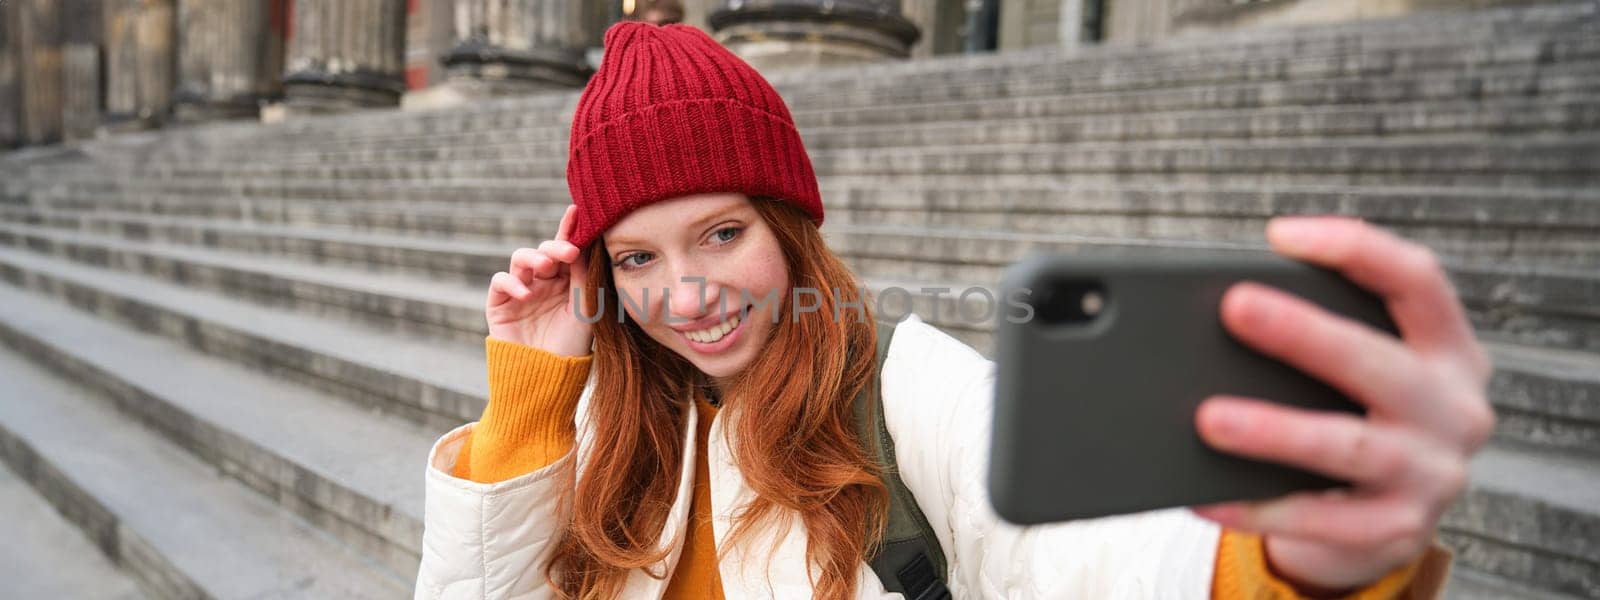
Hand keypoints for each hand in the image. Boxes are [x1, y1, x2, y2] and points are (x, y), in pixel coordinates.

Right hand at [486, 205, 593, 356]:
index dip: (569, 230)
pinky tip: (526, 294)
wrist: (546, 379)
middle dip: (554, 247)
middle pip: (545, 251)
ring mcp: (521, 290)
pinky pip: (500, 281)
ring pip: (521, 259)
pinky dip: (512, 283)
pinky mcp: (500, 303)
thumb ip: (583, 278)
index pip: (567, 251)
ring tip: (544, 267)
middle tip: (567, 252)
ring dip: (533, 258)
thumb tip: (582, 245)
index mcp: (567, 282)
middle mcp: (544, 282)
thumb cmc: (571, 347)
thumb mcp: (584, 311)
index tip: (577, 211)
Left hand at [1190, 216, 1494, 592]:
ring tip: (1207, 417)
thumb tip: (1221, 310)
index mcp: (1448, 349)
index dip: (1354, 249)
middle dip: (1303, 332)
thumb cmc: (1357, 418)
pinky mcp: (1398, 530)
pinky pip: (1319, 520)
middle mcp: (1453, 408)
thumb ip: (1321, 338)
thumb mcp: (1362, 373)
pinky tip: (1205, 496)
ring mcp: (1432, 473)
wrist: (1387, 524)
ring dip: (1273, 430)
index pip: (1417, 280)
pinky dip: (1257, 508)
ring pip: (1347, 446)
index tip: (1280, 234)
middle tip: (1234, 307)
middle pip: (1377, 362)